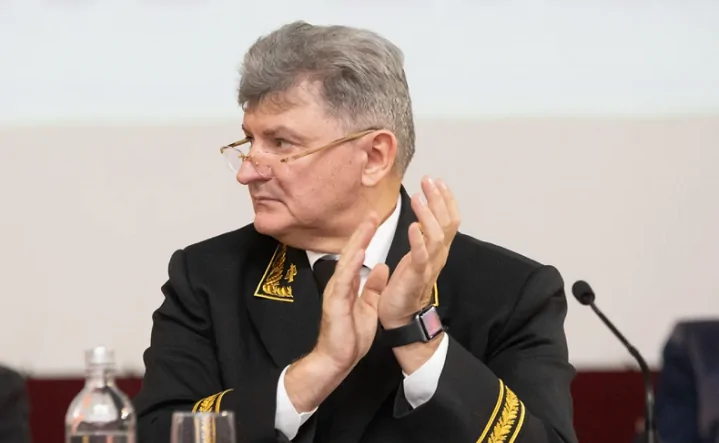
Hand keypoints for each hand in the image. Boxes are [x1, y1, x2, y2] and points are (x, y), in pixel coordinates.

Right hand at [313, 213, 389, 372]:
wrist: (336, 360)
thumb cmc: (349, 336)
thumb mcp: (368, 307)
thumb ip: (372, 287)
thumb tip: (381, 267)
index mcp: (348, 285)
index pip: (357, 256)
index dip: (366, 237)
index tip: (375, 220)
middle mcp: (339, 284)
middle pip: (351, 253)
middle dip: (362, 233)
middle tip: (373, 213)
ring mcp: (335, 292)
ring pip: (346, 262)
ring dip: (357, 242)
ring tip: (367, 225)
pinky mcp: (335, 303)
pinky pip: (344, 280)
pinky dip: (351, 265)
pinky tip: (359, 252)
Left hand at [378, 176, 459, 328]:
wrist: (401, 317)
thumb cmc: (405, 286)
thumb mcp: (416, 257)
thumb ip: (422, 240)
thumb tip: (421, 220)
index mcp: (437, 250)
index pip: (449, 220)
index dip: (446, 200)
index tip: (437, 181)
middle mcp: (438, 255)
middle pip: (446, 223)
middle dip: (439, 199)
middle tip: (429, 180)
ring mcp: (429, 265)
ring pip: (436, 236)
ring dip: (428, 214)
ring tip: (419, 197)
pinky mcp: (416, 277)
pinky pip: (420, 257)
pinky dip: (417, 240)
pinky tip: (412, 226)